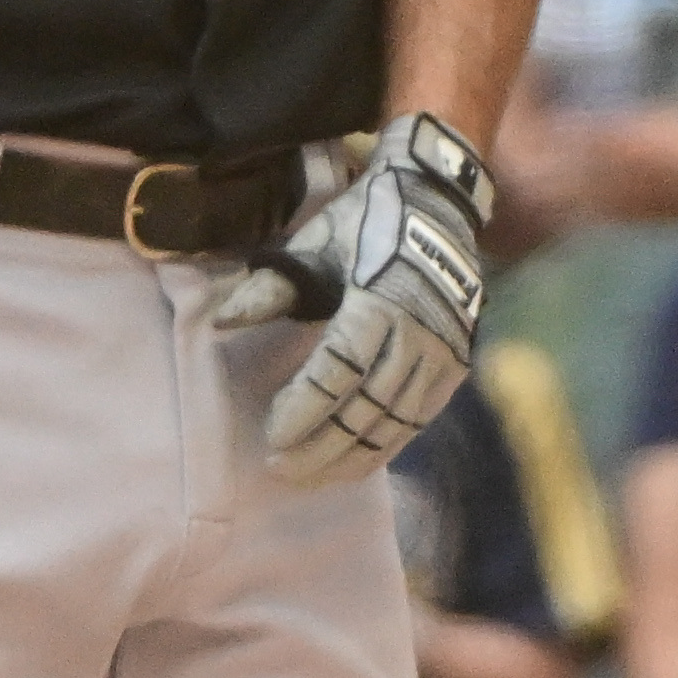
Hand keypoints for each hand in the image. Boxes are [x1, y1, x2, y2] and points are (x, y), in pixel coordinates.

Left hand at [213, 114, 495, 485]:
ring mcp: (443, 352)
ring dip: (350, 456)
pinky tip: (353, 462)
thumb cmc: (366, 219)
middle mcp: (419, 333)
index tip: (271, 435)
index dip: (304, 408)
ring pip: (394, 424)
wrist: (437, 201)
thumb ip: (273, 286)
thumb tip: (222, 321)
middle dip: (321, 446)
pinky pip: (418, 420)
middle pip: (366, 408)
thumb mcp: (318, 242)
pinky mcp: (455, 365)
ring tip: (309, 475)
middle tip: (280, 468)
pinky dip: (385, 446)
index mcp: (380, 299)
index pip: (339, 371)